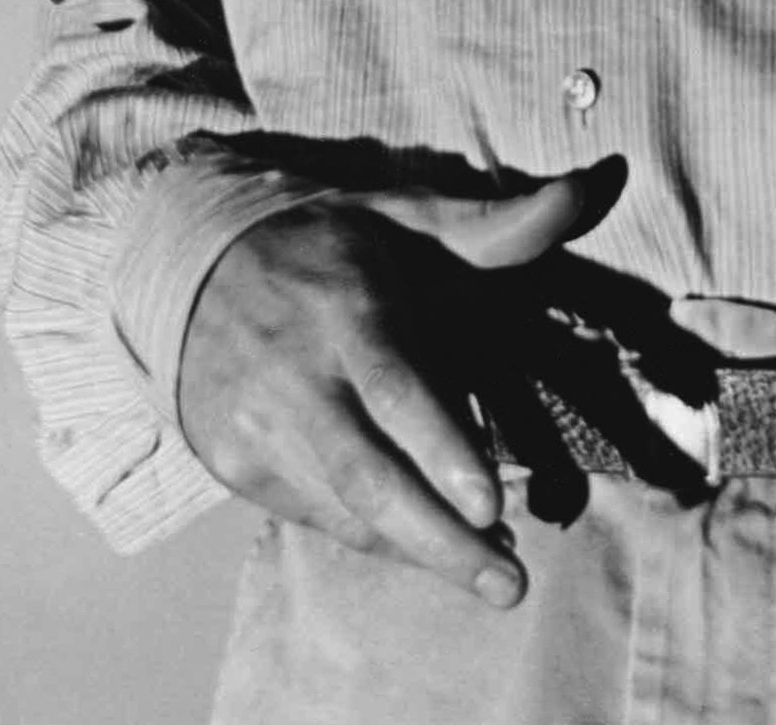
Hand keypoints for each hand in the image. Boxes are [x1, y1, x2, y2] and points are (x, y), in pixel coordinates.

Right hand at [179, 171, 599, 606]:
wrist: (192, 268)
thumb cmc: (327, 245)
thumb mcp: (404, 218)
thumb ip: (495, 222)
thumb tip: (583, 192)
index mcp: (345, 306)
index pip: (395, 386)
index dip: (443, 449)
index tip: (492, 504)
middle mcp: (296, 371)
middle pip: (368, 473)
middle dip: (440, 539)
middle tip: (510, 584)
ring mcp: (258, 424)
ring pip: (343, 508)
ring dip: (419, 550)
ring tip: (490, 574)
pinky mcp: (234, 462)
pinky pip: (315, 513)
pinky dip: (374, 538)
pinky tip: (424, 546)